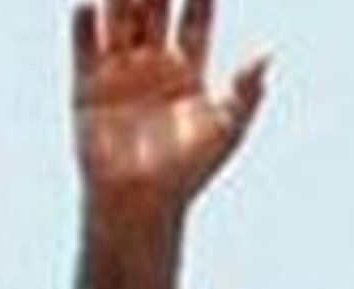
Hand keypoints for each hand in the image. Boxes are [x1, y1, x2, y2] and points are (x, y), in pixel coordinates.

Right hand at [73, 0, 268, 216]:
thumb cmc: (190, 172)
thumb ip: (246, 90)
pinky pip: (85, 46)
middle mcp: (153, 64)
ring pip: (120, 20)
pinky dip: (85, 23)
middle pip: (155, 10)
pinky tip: (88, 2)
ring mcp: (119, 72)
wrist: (141, 203)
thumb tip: (268, 52)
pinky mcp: (87, 87)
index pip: (196, 19)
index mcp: (189, 70)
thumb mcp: (226, 129)